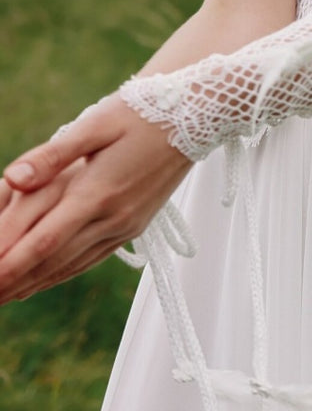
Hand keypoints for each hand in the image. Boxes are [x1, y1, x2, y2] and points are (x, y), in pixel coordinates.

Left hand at [0, 97, 191, 304]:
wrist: (194, 117)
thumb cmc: (139, 113)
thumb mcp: (94, 125)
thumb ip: (51, 155)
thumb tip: (11, 179)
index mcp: (97, 192)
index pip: (44, 240)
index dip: (10, 264)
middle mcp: (112, 217)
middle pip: (53, 261)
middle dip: (14, 282)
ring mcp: (125, 225)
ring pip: (71, 266)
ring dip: (33, 284)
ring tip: (3, 297)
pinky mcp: (133, 226)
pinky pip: (90, 259)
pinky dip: (61, 275)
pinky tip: (42, 280)